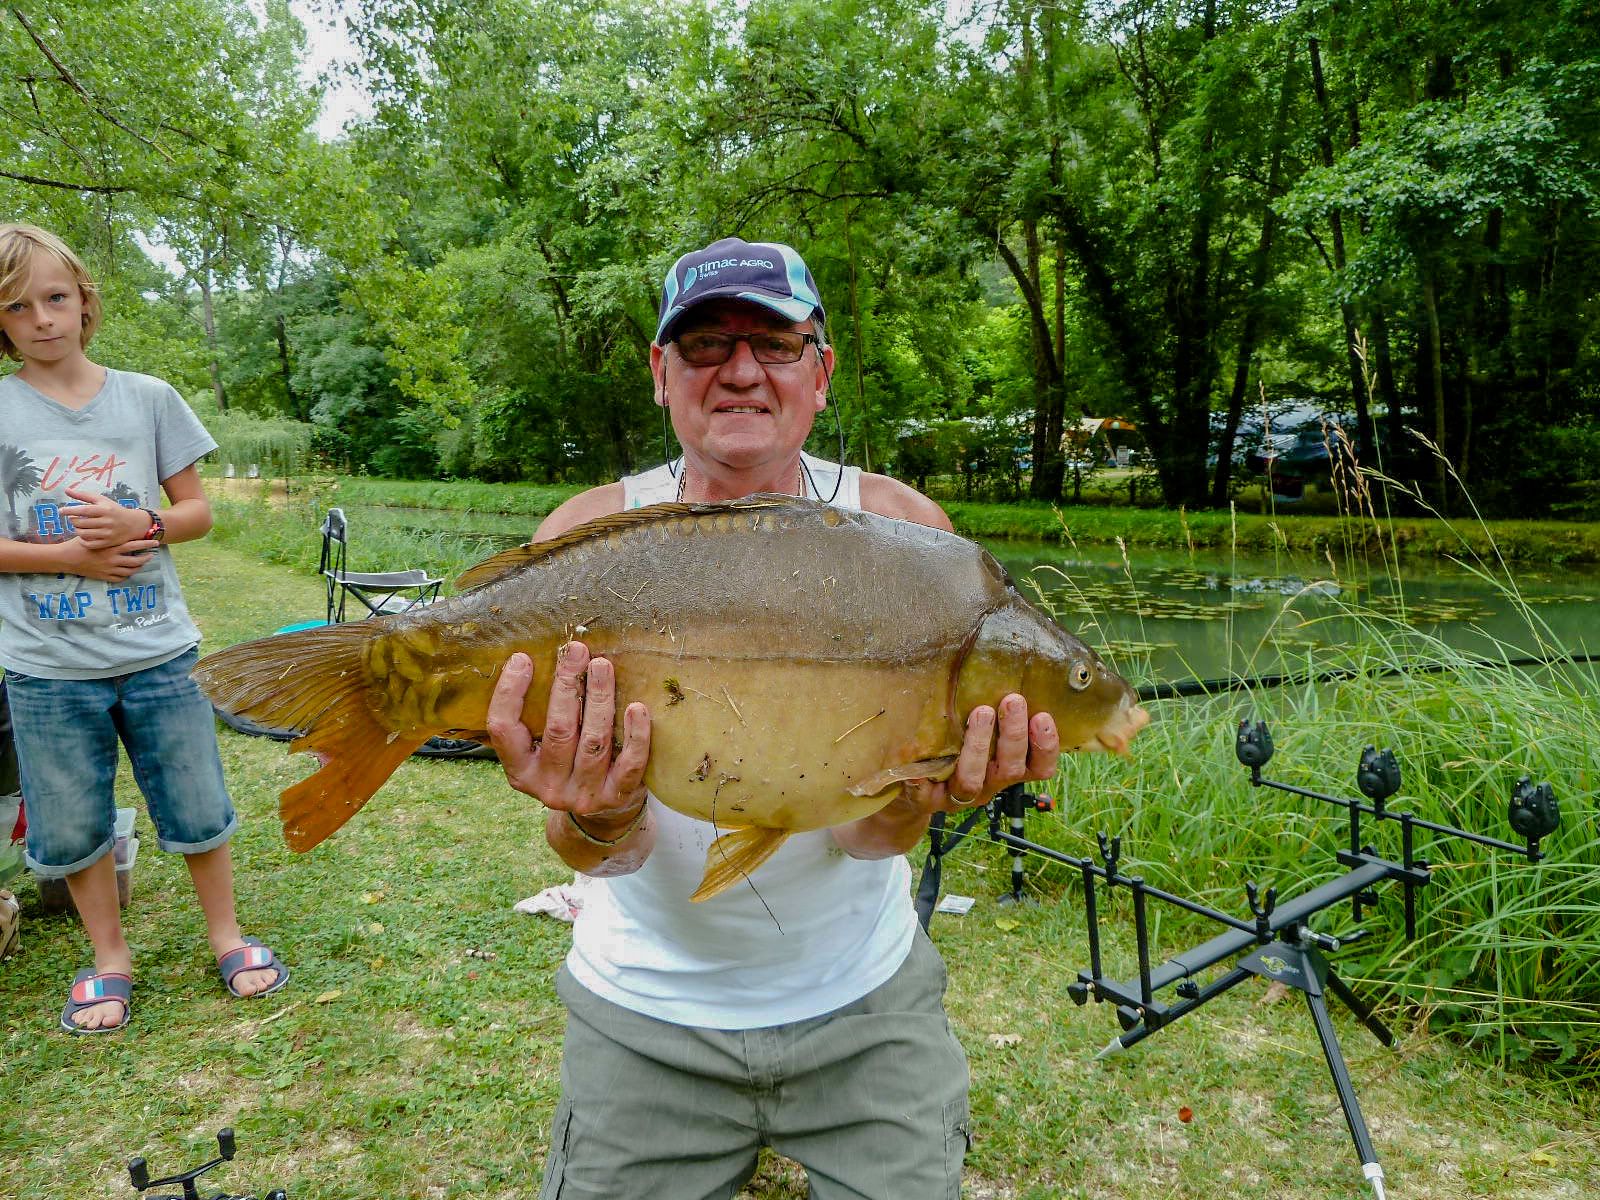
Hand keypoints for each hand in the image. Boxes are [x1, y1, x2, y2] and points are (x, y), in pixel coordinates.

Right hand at [54, 536, 157, 582]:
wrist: (66, 558)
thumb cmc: (78, 544)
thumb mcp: (93, 535)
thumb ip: (106, 533)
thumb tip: (115, 523)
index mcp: (111, 548)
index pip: (133, 545)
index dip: (146, 544)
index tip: (154, 541)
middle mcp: (112, 560)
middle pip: (135, 560)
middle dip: (146, 557)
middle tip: (153, 554)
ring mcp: (109, 569)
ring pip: (130, 571)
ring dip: (138, 567)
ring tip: (143, 563)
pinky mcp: (104, 577)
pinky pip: (120, 578)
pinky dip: (126, 575)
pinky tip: (129, 571)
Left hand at [63, 485, 147, 550]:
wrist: (133, 524)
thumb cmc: (114, 510)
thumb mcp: (101, 500)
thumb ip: (83, 495)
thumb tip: (66, 490)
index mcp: (104, 509)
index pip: (83, 510)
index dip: (70, 510)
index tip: (61, 511)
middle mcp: (107, 522)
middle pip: (81, 522)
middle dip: (73, 520)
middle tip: (73, 519)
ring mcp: (108, 533)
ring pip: (83, 533)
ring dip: (77, 530)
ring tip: (79, 526)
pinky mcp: (108, 543)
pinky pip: (89, 544)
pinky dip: (82, 540)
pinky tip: (83, 535)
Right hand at [485, 641, 650, 823]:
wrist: (602, 815)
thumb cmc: (568, 763)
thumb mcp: (541, 747)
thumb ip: (538, 715)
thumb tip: (540, 658)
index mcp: (520, 770)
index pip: (503, 729)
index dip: (509, 693)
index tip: (523, 658)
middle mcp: (547, 786)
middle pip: (557, 730)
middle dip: (567, 686)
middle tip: (577, 650)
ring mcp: (583, 794)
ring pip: (593, 742)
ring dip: (599, 699)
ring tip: (602, 666)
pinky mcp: (617, 796)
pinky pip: (630, 763)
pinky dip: (635, 734)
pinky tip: (637, 707)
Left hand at [833, 694, 1059, 860]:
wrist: (912, 789)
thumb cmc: (953, 749)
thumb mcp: (978, 731)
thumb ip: (994, 709)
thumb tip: (1005, 663)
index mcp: (1005, 770)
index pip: (1038, 767)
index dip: (1046, 747)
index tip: (1043, 715)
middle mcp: (988, 785)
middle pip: (1009, 770)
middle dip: (1013, 734)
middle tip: (1012, 700)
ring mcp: (957, 797)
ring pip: (972, 781)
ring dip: (978, 746)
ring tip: (979, 712)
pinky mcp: (926, 801)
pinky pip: (925, 795)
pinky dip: (922, 782)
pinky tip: (917, 769)